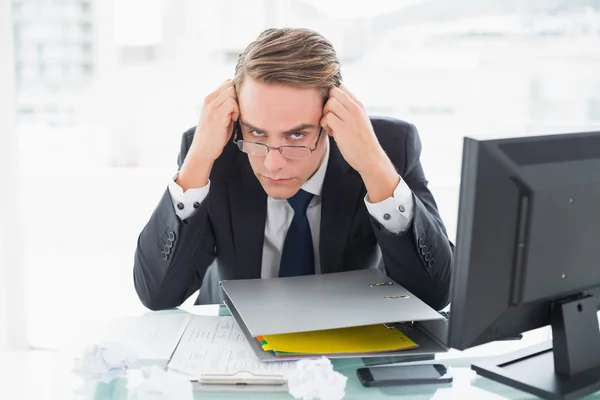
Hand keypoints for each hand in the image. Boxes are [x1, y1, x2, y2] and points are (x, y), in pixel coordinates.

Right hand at [190, 79, 239, 162]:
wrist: (203, 150)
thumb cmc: (213, 135)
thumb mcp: (218, 116)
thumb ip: (226, 106)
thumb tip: (241, 99)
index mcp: (209, 98)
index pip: (227, 83)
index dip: (235, 93)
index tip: (235, 106)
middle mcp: (209, 100)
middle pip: (231, 85)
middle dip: (237, 97)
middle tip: (235, 112)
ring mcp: (212, 107)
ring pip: (232, 92)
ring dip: (237, 104)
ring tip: (233, 117)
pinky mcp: (217, 115)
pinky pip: (232, 103)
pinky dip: (236, 111)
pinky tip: (232, 120)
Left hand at [321, 84, 399, 202]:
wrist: (370, 158)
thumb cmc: (362, 141)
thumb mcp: (359, 120)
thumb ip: (349, 110)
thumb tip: (332, 102)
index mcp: (359, 105)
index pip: (341, 87)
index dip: (332, 96)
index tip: (333, 109)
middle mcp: (355, 108)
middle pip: (333, 91)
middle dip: (327, 103)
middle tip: (331, 117)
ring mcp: (349, 118)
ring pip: (329, 103)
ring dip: (325, 114)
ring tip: (332, 126)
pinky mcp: (342, 128)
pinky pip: (327, 117)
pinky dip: (325, 125)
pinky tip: (332, 133)